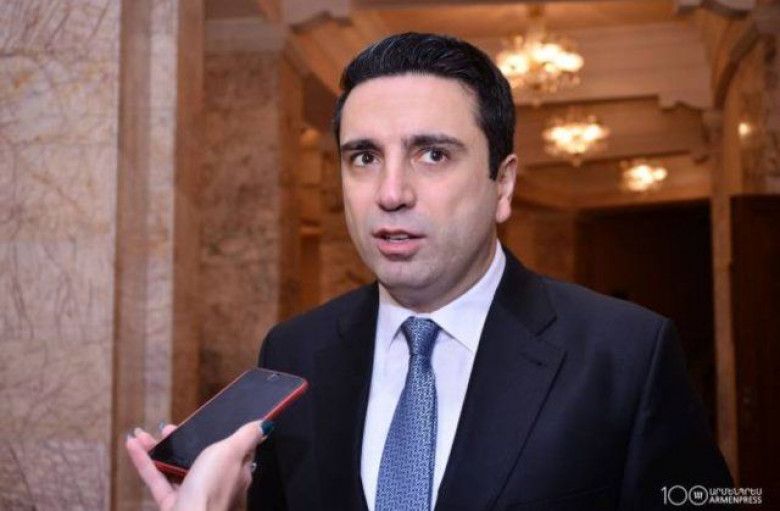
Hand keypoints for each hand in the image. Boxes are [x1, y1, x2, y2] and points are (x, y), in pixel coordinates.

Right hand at [125, 421, 270, 510]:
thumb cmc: (213, 488)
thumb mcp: (232, 452)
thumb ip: (247, 436)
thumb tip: (265, 424)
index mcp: (235, 471)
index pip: (232, 449)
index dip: (219, 433)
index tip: (205, 421)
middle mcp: (216, 483)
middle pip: (198, 457)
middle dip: (181, 440)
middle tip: (168, 427)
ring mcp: (193, 495)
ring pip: (174, 467)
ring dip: (158, 449)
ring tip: (145, 434)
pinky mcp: (173, 505)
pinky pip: (157, 479)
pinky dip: (144, 461)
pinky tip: (133, 445)